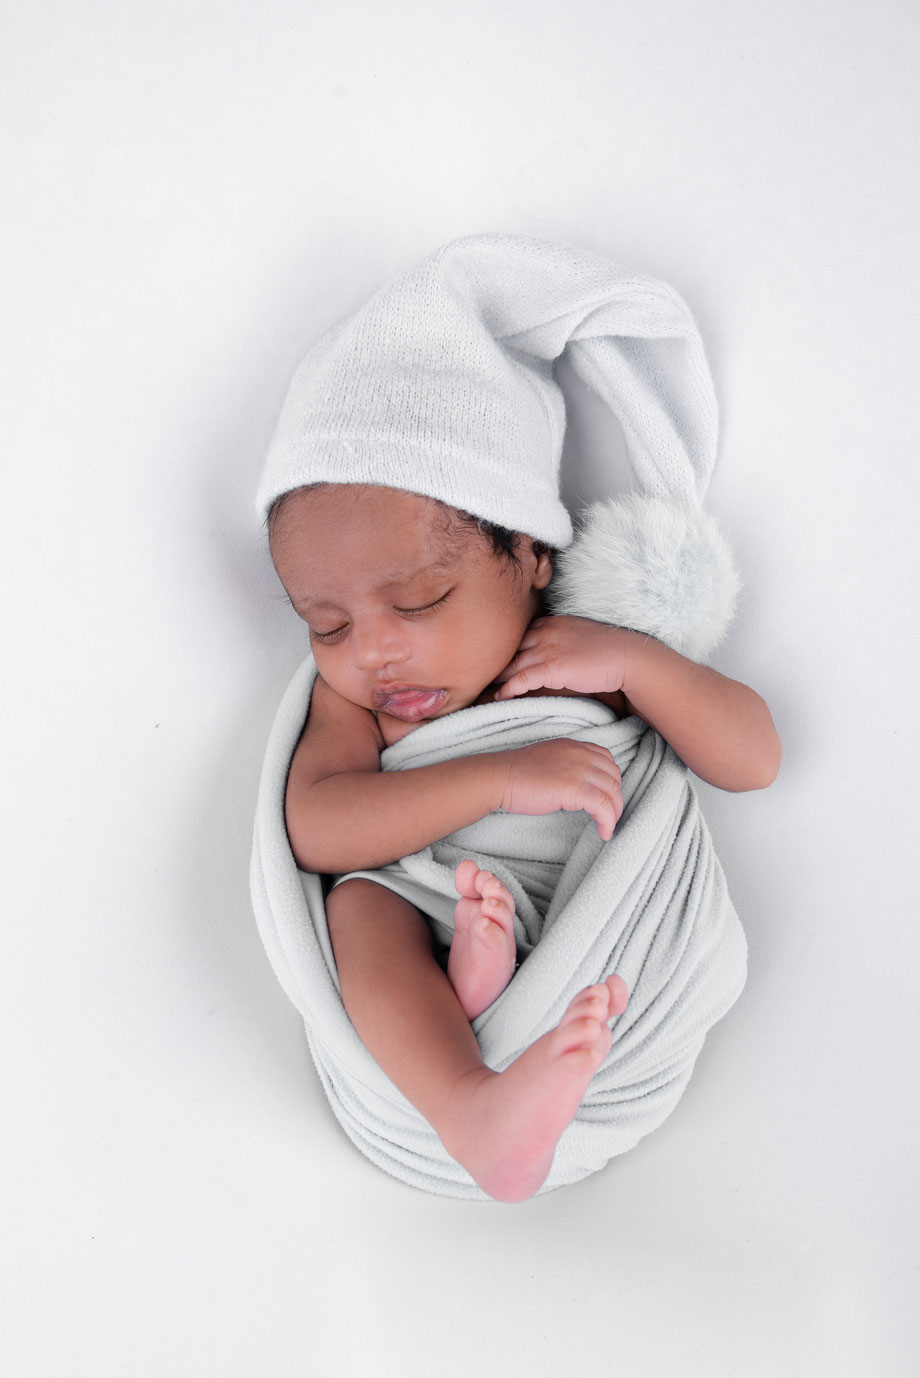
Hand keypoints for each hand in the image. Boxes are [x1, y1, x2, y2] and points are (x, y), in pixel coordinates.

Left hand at [494, 615, 628, 700]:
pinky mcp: (552, 667)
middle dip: (494, 662)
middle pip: (510, 648)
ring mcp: (547, 648)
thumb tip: (554, 656)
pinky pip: (521, 679)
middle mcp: (545, 632)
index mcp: (551, 623)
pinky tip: (500, 697)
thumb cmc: (608, 650)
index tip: (493, 661)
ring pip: (511, 663)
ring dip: (495, 678)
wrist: (627, 656)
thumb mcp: (579, 637)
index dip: (505, 649)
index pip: (519, 635)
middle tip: (478, 676)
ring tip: (481, 690)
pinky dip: (508, 689)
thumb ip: (561, 641)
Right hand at [496, 737, 622, 840]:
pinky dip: (608, 821)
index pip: (606, 759)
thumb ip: (567, 766)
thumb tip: (580, 788)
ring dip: (615, 812)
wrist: (499, 778)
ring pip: (612, 792)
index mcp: (573, 746)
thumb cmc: (516, 774)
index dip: (611, 780)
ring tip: (608, 826)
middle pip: (613, 776)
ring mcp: (578, 769)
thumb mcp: (549, 761)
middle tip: (610, 816)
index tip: (607, 797)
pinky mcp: (574, 788)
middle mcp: (579, 754)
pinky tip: (603, 832)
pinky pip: (603, 806)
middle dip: (616, 798)